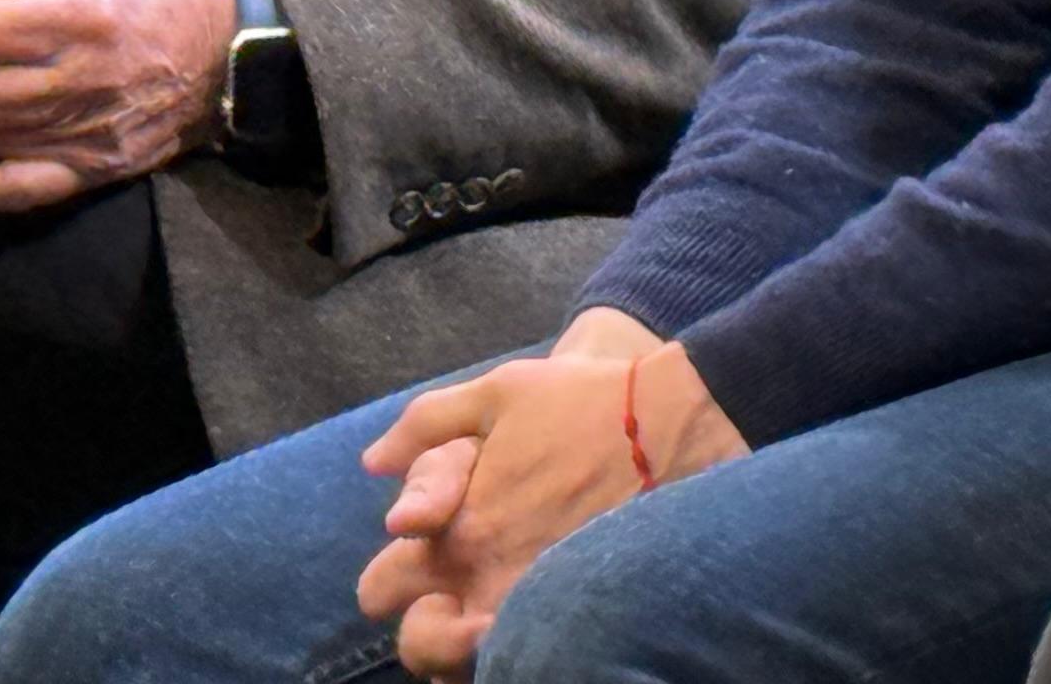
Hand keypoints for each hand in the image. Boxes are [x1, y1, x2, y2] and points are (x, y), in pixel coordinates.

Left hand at [354, 313, 742, 677]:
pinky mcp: (592, 618)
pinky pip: (539, 660)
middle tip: (447, 604)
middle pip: (422, 650)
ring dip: (469, 651)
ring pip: (473, 667)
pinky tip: (536, 622)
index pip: (381, 590)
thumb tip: (372, 463)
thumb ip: (423, 428)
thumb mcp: (493, 394)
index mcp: (457, 529)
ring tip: (489, 618)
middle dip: (424, 630)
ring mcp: (542, 608)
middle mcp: (492, 581)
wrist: (678, 425)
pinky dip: (524, 652)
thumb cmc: (582, 403)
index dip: (388, 581)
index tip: (410, 565)